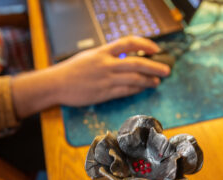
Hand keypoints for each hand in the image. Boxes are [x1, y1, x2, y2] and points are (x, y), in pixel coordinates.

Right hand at [51, 36, 170, 105]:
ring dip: (148, 80)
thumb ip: (106, 56)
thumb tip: (122, 58)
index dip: (145, 44)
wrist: (56, 84)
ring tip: (157, 81)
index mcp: (102, 51)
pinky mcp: (103, 93)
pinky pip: (125, 91)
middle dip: (155, 66)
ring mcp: (105, 79)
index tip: (155, 49)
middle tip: (166, 70)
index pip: (128, 42)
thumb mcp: (88, 56)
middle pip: (137, 63)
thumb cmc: (70, 70)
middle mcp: (106, 64)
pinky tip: (142, 89)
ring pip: (134, 78)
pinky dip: (136, 89)